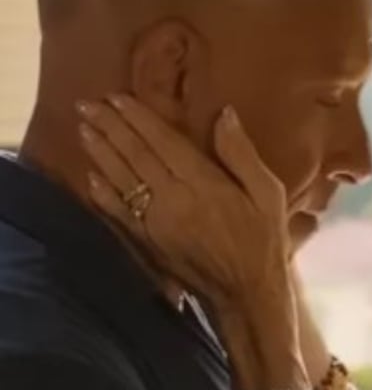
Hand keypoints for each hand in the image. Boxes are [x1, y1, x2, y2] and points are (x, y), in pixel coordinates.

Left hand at [79, 95, 290, 314]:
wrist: (248, 293)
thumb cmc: (264, 241)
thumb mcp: (269, 194)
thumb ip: (242, 155)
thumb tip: (224, 114)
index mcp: (204, 183)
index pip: (163, 141)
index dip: (138, 118)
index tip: (117, 97)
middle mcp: (174, 198)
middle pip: (136, 155)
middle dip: (110, 127)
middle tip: (87, 104)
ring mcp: (156, 222)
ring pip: (121, 179)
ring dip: (100, 152)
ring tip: (84, 128)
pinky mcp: (148, 242)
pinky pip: (119, 212)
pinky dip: (103, 193)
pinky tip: (91, 177)